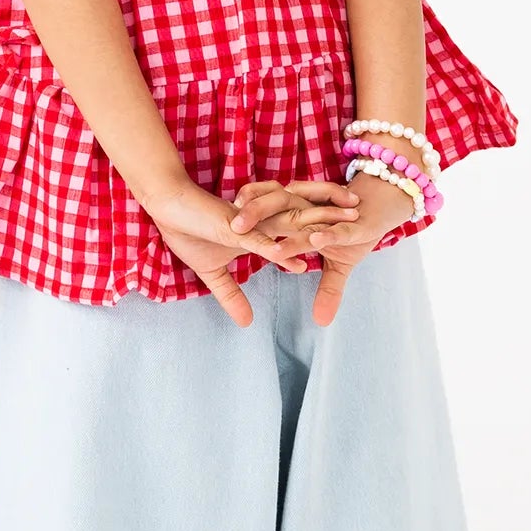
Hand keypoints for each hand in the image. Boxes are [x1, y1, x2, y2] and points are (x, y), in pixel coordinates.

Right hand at [146, 178, 359, 326]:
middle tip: (364, 215)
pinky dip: (278, 251)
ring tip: (347, 227)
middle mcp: (260, 222)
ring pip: (290, 225)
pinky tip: (298, 261)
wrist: (166, 207)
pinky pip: (260, 241)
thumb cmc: (189, 231)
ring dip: (318, 226)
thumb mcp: (213, 270)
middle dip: (334, 215)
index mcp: (261, 227)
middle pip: (304, 217)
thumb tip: (246, 324)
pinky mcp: (232, 229)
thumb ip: (232, 295)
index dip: (323, 222)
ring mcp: (249, 225)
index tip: (351, 225)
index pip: (297, 223)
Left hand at [231, 174, 418, 327]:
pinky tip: (315, 241)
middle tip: (233, 226)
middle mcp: (309, 209)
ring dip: (288, 229)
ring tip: (271, 246)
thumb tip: (321, 321)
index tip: (220, 223)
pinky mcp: (350, 223)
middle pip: (276, 206)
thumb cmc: (356, 232)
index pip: (266, 208)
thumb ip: (327, 289)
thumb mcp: (339, 265)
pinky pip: (334, 228)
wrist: (385, 208)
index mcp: (298, 213)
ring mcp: (330, 215)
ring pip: (303, 216)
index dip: (246, 213)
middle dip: (255, 213)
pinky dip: (325, 234)